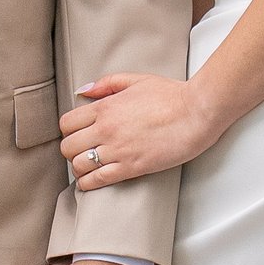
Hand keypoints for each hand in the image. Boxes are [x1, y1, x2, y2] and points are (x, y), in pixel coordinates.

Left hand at [60, 74, 205, 190]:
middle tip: (82, 151)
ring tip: (88, 167)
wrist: (197, 113)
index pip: (66, 123)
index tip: (78, 133)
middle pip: (68, 146)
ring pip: (79, 165)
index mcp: (105, 107)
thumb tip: (84, 91)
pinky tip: (91, 181)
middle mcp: (106, 129)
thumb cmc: (172, 96)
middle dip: (72, 150)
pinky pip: (97, 180)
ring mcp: (118, 150)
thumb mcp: (137, 80)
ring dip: (80, 168)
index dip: (69, 130)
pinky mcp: (131, 168)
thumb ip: (108, 83)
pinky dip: (88, 184)